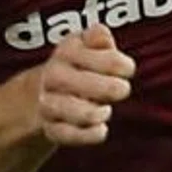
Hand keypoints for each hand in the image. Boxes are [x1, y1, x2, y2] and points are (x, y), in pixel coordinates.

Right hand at [34, 24, 134, 145]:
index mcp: (67, 51)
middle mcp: (54, 76)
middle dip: (106, 88)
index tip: (127, 69)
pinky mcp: (51, 127)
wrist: (44, 91)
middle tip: (122, 89)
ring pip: (68, 110)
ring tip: (106, 111)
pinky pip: (66, 134)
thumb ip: (98, 37)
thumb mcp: (87, 44)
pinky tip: (101, 130)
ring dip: (92, 112)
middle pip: (78, 82)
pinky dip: (86, 135)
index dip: (118, 63)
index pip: (92, 55)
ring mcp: (50, 102)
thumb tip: (102, 36)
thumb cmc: (79, 65)